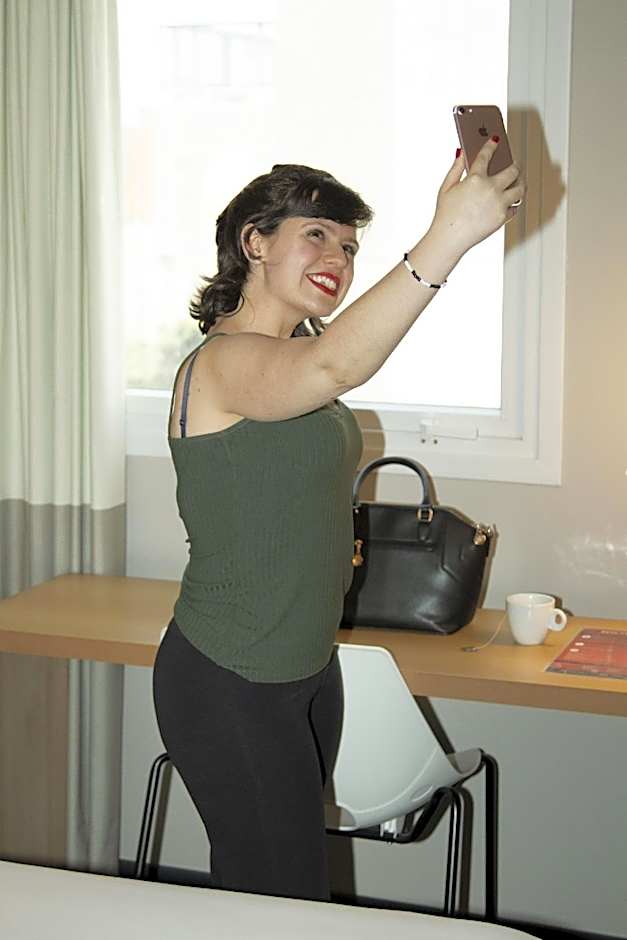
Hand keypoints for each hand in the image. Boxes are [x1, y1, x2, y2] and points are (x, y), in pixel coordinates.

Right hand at [429, 138, 526, 257]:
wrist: (449, 239)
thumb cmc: (445, 214)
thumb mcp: (446, 187)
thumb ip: (456, 168)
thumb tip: (461, 152)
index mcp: (475, 178)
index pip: (487, 155)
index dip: (492, 145)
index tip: (495, 140)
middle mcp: (490, 189)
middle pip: (513, 171)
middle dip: (515, 165)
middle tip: (514, 164)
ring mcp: (499, 204)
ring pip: (520, 189)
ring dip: (521, 183)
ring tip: (518, 181)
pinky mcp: (502, 217)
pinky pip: (515, 207)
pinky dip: (514, 203)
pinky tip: (511, 200)